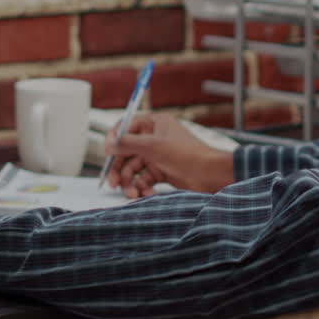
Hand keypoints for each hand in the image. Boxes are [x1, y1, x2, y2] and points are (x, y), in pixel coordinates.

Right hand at [105, 113, 233, 197]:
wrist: (210, 174)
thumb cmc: (187, 154)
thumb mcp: (153, 146)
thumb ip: (128, 143)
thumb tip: (110, 144)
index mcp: (154, 124)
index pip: (126, 127)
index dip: (114, 140)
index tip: (107, 154)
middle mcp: (154, 138)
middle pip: (126, 152)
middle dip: (119, 169)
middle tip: (113, 183)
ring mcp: (157, 156)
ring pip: (134, 169)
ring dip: (130, 182)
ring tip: (133, 194)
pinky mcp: (162, 171)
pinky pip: (144, 179)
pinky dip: (143, 187)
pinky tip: (148, 194)